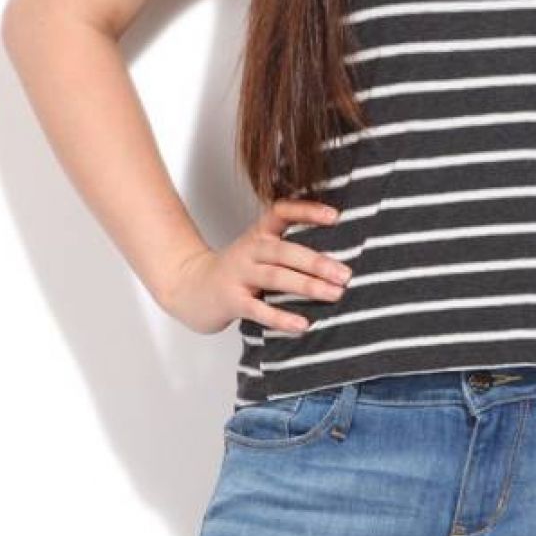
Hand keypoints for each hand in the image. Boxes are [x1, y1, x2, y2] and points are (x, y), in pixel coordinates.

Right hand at [160, 198, 352, 336]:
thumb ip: (288, 248)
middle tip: (346, 274)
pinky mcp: (231, 301)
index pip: (282, 212)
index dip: (307, 211)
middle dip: (317, 262)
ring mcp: (239, 275)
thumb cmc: (237, 271)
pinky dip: (282, 318)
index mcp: (259, 233)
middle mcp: (250, 250)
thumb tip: (338, 259)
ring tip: (335, 294)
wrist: (190, 288)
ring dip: (308, 286)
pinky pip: (259, 310)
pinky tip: (303, 324)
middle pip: (285, 251)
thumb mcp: (258, 249)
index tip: (335, 216)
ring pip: (276, 277)